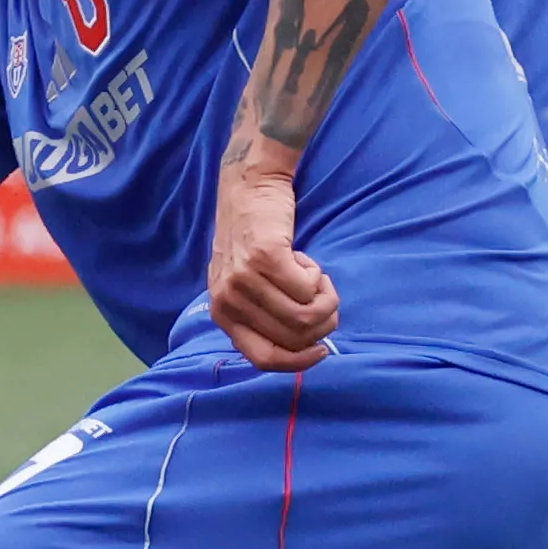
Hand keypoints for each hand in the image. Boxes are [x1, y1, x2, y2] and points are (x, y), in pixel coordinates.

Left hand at [208, 159, 338, 370]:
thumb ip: (260, 315)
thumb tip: (300, 350)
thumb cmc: (253, 238)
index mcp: (222, 314)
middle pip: (293, 338)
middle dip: (322, 323)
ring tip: (315, 277)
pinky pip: (309, 288)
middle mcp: (228, 300)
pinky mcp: (266, 256)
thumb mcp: (243, 285)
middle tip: (325, 297)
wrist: (249, 186)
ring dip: (324, 298)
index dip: (298, 362)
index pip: (263, 359)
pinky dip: (319, 278)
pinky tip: (306, 261)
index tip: (321, 350)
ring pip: (305, 316)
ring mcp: (245, 279)